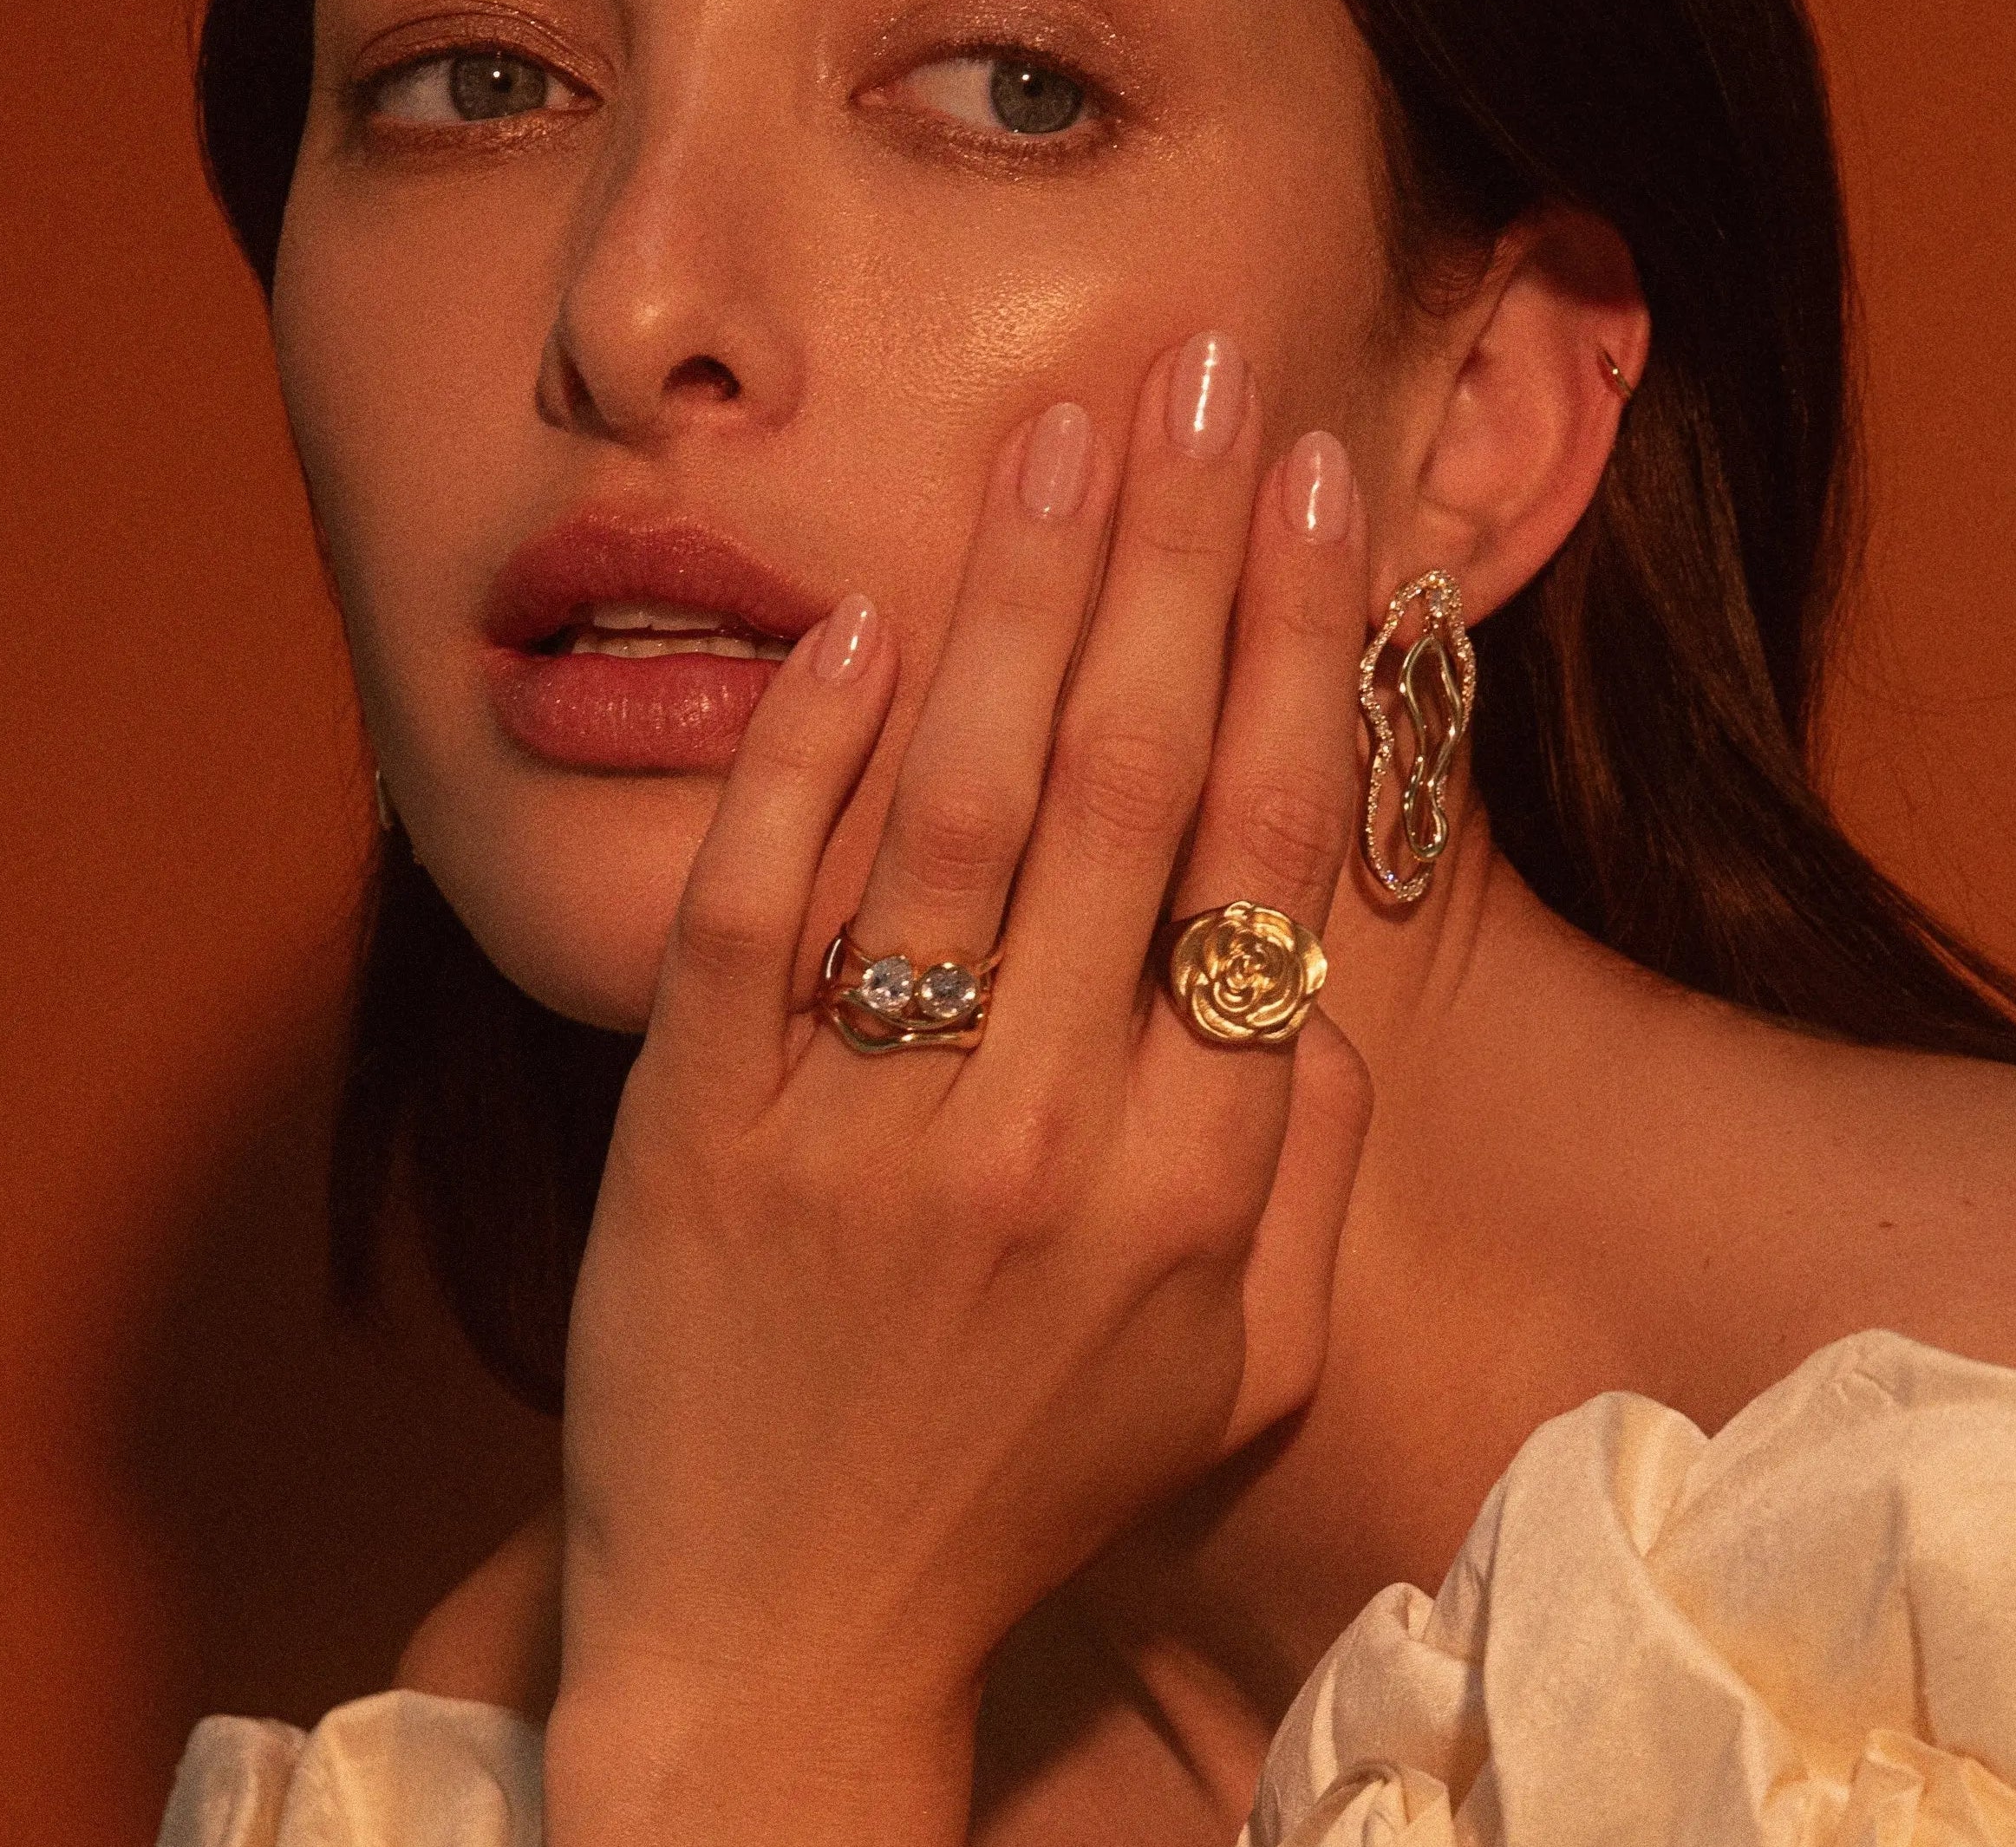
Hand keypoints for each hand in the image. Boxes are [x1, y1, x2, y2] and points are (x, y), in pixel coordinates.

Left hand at [550, 335, 1373, 1835]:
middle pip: (1124, 784)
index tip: (1318, 490)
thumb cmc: (1022, 1493)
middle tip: (1204, 371)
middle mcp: (1043, 1135)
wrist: (783, 1644)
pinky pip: (759, 908)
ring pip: (954, 811)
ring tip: (1064, 431)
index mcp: (1194, 1185)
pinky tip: (861, 615)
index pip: (1261, 853)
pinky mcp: (697, 1134)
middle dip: (1177, 554)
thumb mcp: (1233, 1374)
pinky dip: (806, 752)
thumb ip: (1299, 1171)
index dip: (1295, 649)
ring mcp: (861, 1128)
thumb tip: (1307, 966)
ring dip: (1015, 600)